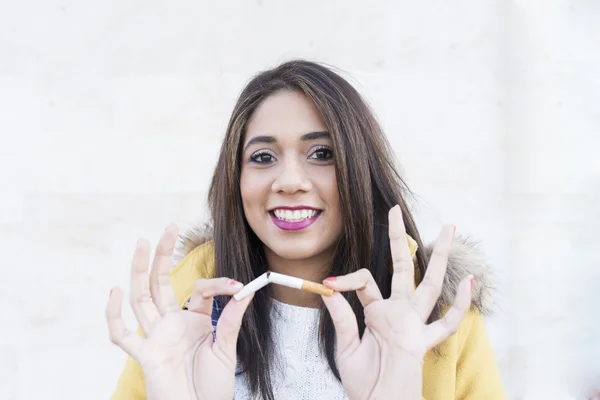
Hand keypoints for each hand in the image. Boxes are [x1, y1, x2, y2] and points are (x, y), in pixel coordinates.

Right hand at [105, 224, 252, 399]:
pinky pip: (121, 335)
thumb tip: (247, 290)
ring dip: (139, 270)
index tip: (238, 286)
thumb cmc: (212, 389)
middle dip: (163, 255)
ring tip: (142, 242)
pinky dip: (113, 315)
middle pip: (162, 282)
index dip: (219, 283)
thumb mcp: (226, 350)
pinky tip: (114, 291)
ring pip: (141, 298)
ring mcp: (155, 337)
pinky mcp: (144, 354)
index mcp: (194, 321)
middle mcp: (172, 324)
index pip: (201, 291)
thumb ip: (231, 321)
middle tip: (169, 227)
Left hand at [322, 206, 472, 399]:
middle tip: (396, 211)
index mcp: (377, 312)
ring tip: (449, 229)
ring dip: (439, 257)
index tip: (328, 282)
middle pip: (402, 268)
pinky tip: (468, 282)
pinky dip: (459, 305)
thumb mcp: (346, 346)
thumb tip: (328, 288)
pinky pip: (447, 324)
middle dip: (399, 239)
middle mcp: (398, 312)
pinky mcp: (424, 342)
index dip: (346, 277)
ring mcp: (414, 324)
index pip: (364, 281)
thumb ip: (342, 317)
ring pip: (429, 285)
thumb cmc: (364, 382)